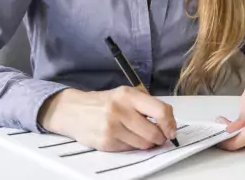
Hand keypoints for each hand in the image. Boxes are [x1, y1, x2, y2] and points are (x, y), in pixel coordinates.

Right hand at [38, 86, 177, 151]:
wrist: (74, 110)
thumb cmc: (104, 102)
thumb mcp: (125, 95)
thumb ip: (146, 106)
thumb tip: (168, 125)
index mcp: (128, 95)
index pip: (160, 110)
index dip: (170, 124)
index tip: (171, 131)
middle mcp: (120, 110)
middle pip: (153, 132)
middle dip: (159, 137)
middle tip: (157, 136)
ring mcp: (112, 128)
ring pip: (143, 144)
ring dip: (146, 143)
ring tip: (137, 134)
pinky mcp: (106, 143)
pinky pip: (130, 149)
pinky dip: (131, 146)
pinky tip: (123, 137)